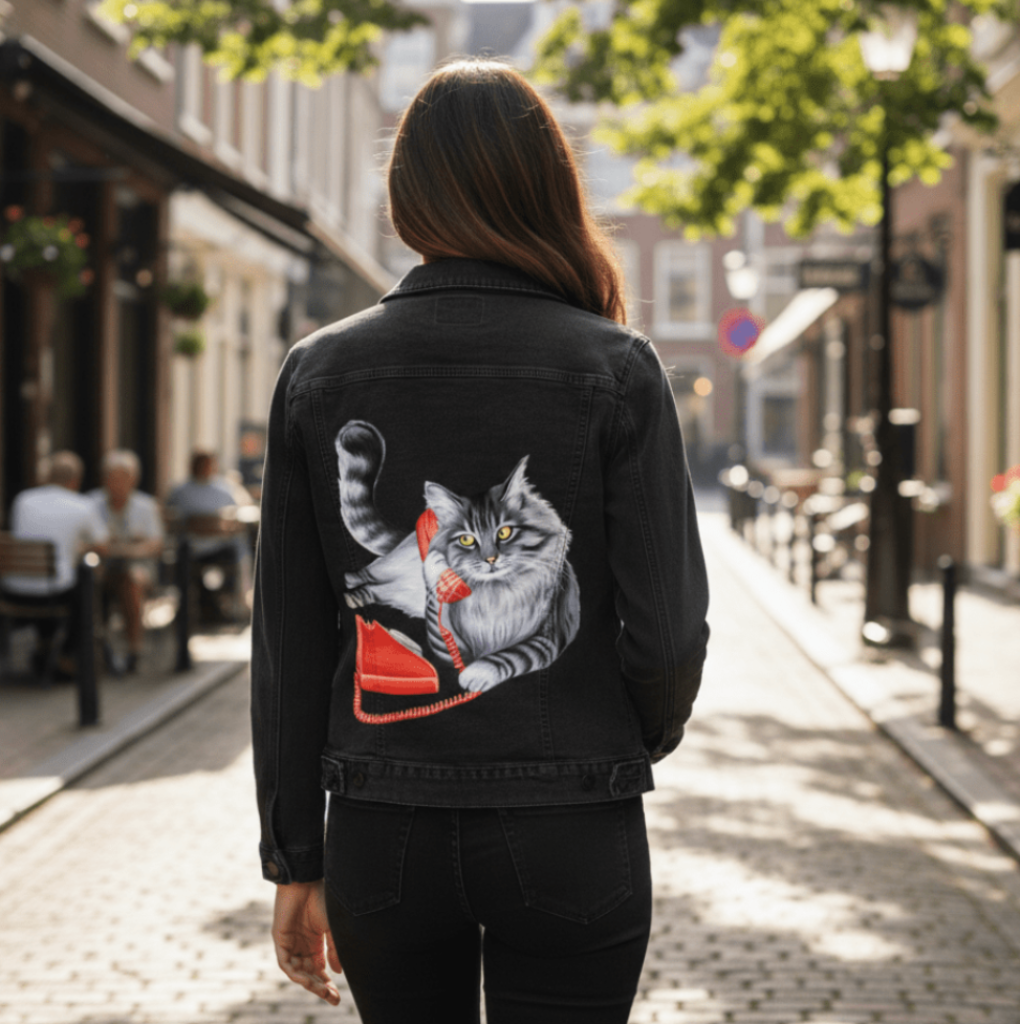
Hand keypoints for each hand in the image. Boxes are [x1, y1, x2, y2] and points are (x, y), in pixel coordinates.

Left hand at [271, 880, 341, 1004]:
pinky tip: (306, 979)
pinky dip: (295, 973)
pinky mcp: (280, 940)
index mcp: (315, 943)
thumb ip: (333, 949)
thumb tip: (337, 972)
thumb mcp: (331, 928)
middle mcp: (302, 946)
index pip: (320, 970)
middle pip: (309, 974)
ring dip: (309, 983)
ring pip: (297, 972)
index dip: (327, 984)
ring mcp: (290, 944)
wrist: (306, 881)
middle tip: (332, 998)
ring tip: (321, 991)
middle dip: (320, 988)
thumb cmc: (321, 899)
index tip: (337, 997)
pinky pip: (286, 963)